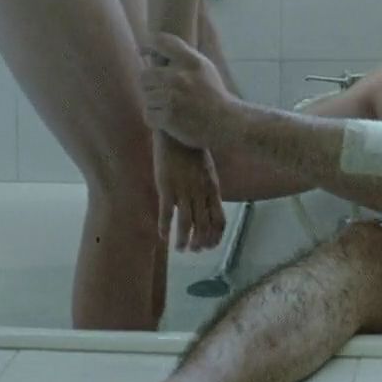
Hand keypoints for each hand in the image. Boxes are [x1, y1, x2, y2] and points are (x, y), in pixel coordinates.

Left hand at [139, 32, 232, 149]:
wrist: (226, 122)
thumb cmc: (212, 94)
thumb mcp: (203, 67)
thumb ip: (182, 57)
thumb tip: (154, 49)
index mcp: (190, 61)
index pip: (160, 41)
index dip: (147, 45)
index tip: (142, 51)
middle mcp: (179, 76)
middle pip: (145, 75)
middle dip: (151, 85)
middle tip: (164, 93)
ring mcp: (172, 97)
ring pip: (146, 97)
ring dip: (155, 104)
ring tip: (173, 108)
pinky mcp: (168, 117)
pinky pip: (149, 115)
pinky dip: (156, 120)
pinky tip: (171, 120)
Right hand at [153, 137, 224, 251]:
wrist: (177, 131)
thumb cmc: (191, 149)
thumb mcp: (206, 170)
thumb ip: (207, 187)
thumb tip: (206, 204)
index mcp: (212, 188)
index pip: (219, 219)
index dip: (215, 236)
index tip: (210, 245)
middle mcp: (200, 192)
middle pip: (204, 225)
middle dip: (201, 242)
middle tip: (194, 250)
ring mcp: (183, 190)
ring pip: (187, 224)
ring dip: (184, 240)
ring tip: (181, 249)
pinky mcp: (166, 186)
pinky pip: (167, 213)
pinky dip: (165, 228)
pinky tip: (162, 236)